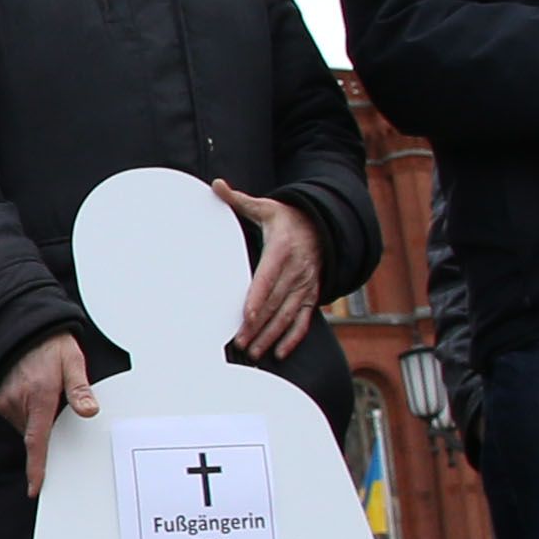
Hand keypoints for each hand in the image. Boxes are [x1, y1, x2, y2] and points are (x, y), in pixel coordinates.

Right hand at [0, 332, 100, 498]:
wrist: (19, 326)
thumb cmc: (49, 344)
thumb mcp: (72, 361)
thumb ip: (80, 389)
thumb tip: (89, 411)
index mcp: (39, 396)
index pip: (36, 441)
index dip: (36, 467)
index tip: (35, 487)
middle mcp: (18, 402)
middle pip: (35, 432)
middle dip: (47, 426)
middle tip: (56, 402)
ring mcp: (5, 400)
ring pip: (25, 424)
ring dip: (37, 417)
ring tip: (45, 390)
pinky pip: (16, 415)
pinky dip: (27, 410)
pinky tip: (33, 390)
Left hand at [209, 179, 323, 358]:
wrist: (323, 226)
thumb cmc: (286, 218)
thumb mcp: (266, 206)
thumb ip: (239, 200)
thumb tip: (216, 184)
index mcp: (282, 249)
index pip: (269, 276)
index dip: (259, 297)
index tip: (247, 315)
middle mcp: (297, 269)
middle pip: (276, 302)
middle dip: (259, 324)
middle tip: (240, 342)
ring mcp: (306, 284)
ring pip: (288, 314)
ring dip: (271, 335)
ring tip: (254, 351)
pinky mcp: (312, 294)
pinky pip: (304, 320)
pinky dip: (294, 337)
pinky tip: (280, 353)